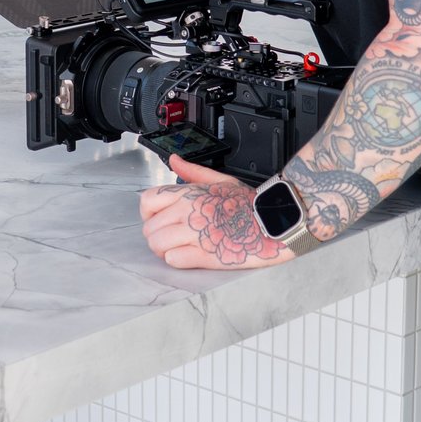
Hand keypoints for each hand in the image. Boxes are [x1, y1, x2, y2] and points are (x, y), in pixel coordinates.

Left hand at [138, 157, 289, 269]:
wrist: (273, 222)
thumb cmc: (250, 204)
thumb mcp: (221, 180)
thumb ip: (193, 171)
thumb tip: (174, 161)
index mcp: (189, 193)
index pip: (147, 202)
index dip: (149, 214)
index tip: (159, 219)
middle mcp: (188, 211)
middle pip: (150, 228)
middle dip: (158, 236)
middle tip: (173, 238)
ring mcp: (195, 233)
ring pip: (157, 245)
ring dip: (165, 250)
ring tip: (180, 248)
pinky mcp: (204, 254)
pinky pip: (173, 260)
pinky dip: (178, 260)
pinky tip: (190, 255)